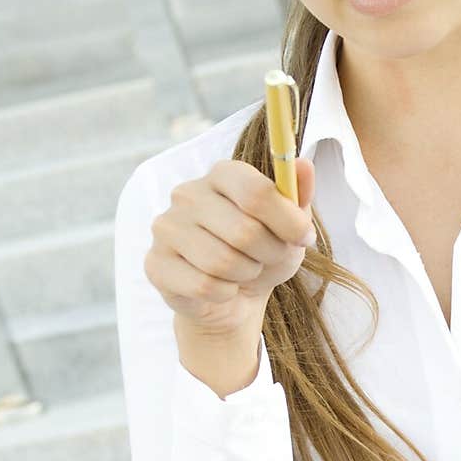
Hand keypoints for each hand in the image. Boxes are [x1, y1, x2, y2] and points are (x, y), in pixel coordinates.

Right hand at [144, 156, 316, 336]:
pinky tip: (223, 287)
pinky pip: (204, 285)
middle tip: (270, 257)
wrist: (234, 295)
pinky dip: (225, 293)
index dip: (288, 221)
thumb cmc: (262, 251)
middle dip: (270, 253)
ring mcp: (167, 228)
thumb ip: (298, 194)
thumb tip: (305, 165)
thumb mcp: (290, 224)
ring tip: (245, 271)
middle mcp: (187, 194)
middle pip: (244, 231)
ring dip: (247, 274)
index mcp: (222, 174)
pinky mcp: (156, 263)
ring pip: (223, 262)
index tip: (305, 238)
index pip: (257, 192)